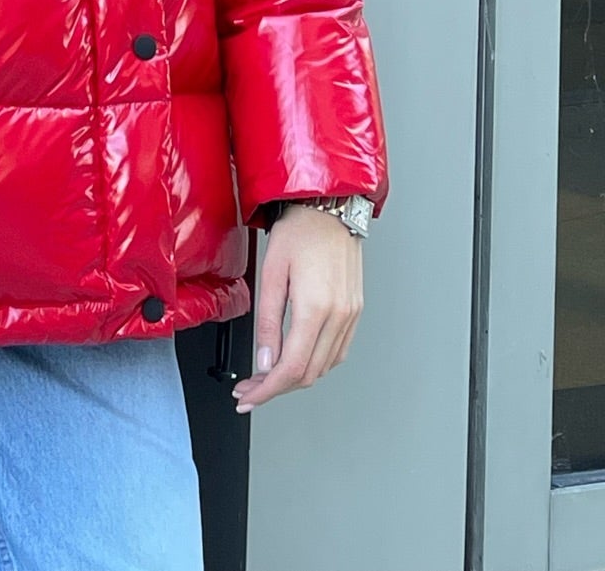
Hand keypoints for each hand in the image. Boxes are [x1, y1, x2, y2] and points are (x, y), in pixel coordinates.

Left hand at [232, 205, 362, 412]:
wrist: (330, 207)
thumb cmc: (299, 231)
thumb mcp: (271, 273)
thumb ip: (267, 322)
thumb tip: (264, 362)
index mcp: (316, 308)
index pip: (291, 368)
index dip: (267, 390)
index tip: (248, 397)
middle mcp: (339, 316)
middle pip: (308, 374)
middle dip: (277, 388)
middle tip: (251, 389)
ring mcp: (351, 315)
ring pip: (324, 367)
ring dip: (296, 378)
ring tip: (268, 377)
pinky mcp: (355, 310)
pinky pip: (337, 351)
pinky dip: (315, 363)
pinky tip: (297, 359)